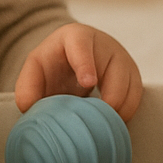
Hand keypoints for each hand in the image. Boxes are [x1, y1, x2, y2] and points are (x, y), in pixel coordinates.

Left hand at [14, 23, 142, 119]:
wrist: (71, 59)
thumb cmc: (53, 64)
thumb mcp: (35, 69)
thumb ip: (27, 87)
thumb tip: (29, 108)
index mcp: (76, 37)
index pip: (82, 47)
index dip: (86, 64)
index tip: (88, 83)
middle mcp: (104, 44)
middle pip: (116, 70)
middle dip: (109, 97)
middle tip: (96, 119)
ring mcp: (122, 58)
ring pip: (130, 86)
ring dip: (117, 109)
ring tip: (101, 124)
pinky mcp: (133, 74)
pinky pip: (136, 97)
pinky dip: (125, 113)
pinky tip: (110, 122)